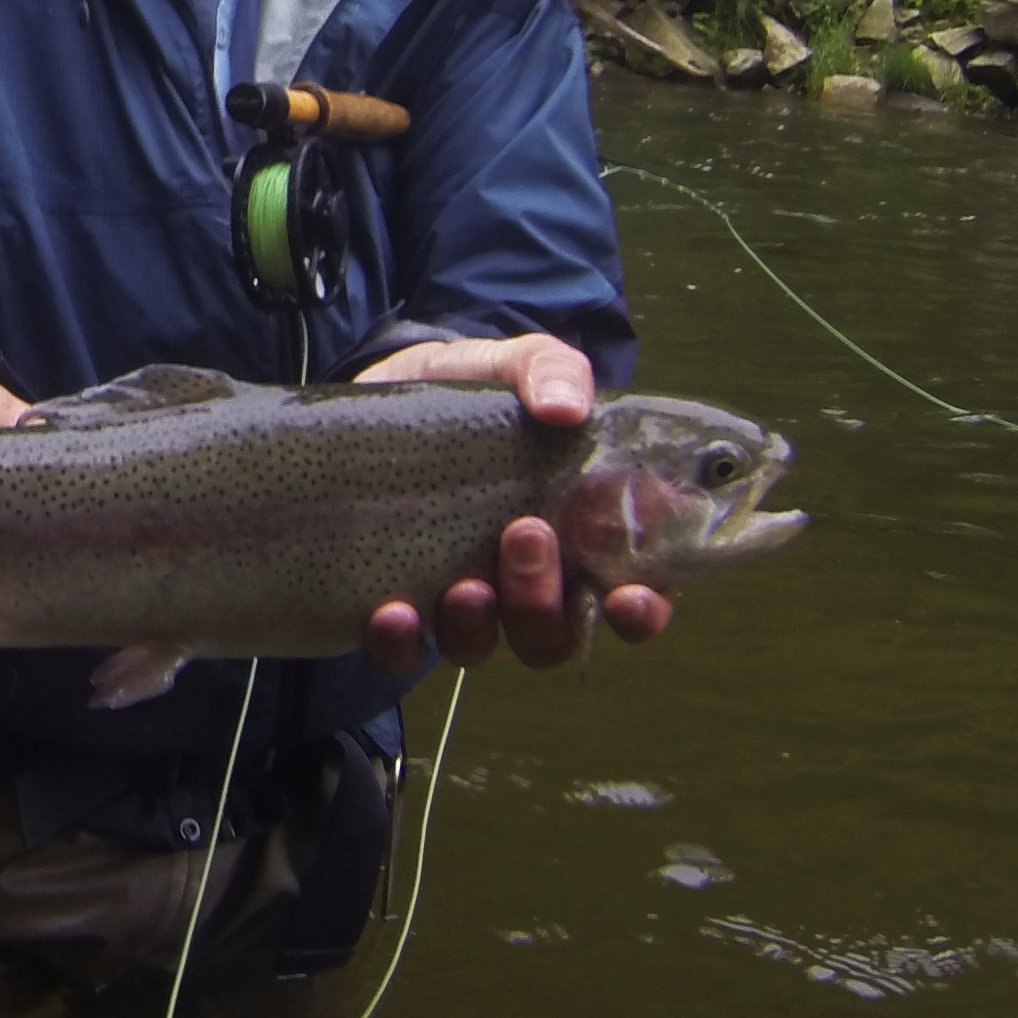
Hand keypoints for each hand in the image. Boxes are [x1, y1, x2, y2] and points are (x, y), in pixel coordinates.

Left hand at [348, 333, 669, 671]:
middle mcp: (523, 581)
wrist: (377, 397)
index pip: (631, 595)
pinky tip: (392, 612)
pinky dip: (401, 643)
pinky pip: (403, 651)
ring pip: (483, 647)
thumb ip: (550, 371)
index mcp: (575, 535)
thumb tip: (567, 408)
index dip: (640, 610)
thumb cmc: (467, 393)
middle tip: (525, 533)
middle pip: (553, 633)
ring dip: (479, 626)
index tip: (627, 597)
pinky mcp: (397, 605)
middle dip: (544, 599)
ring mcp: (460, 598)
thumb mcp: (511, 365)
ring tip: (464, 584)